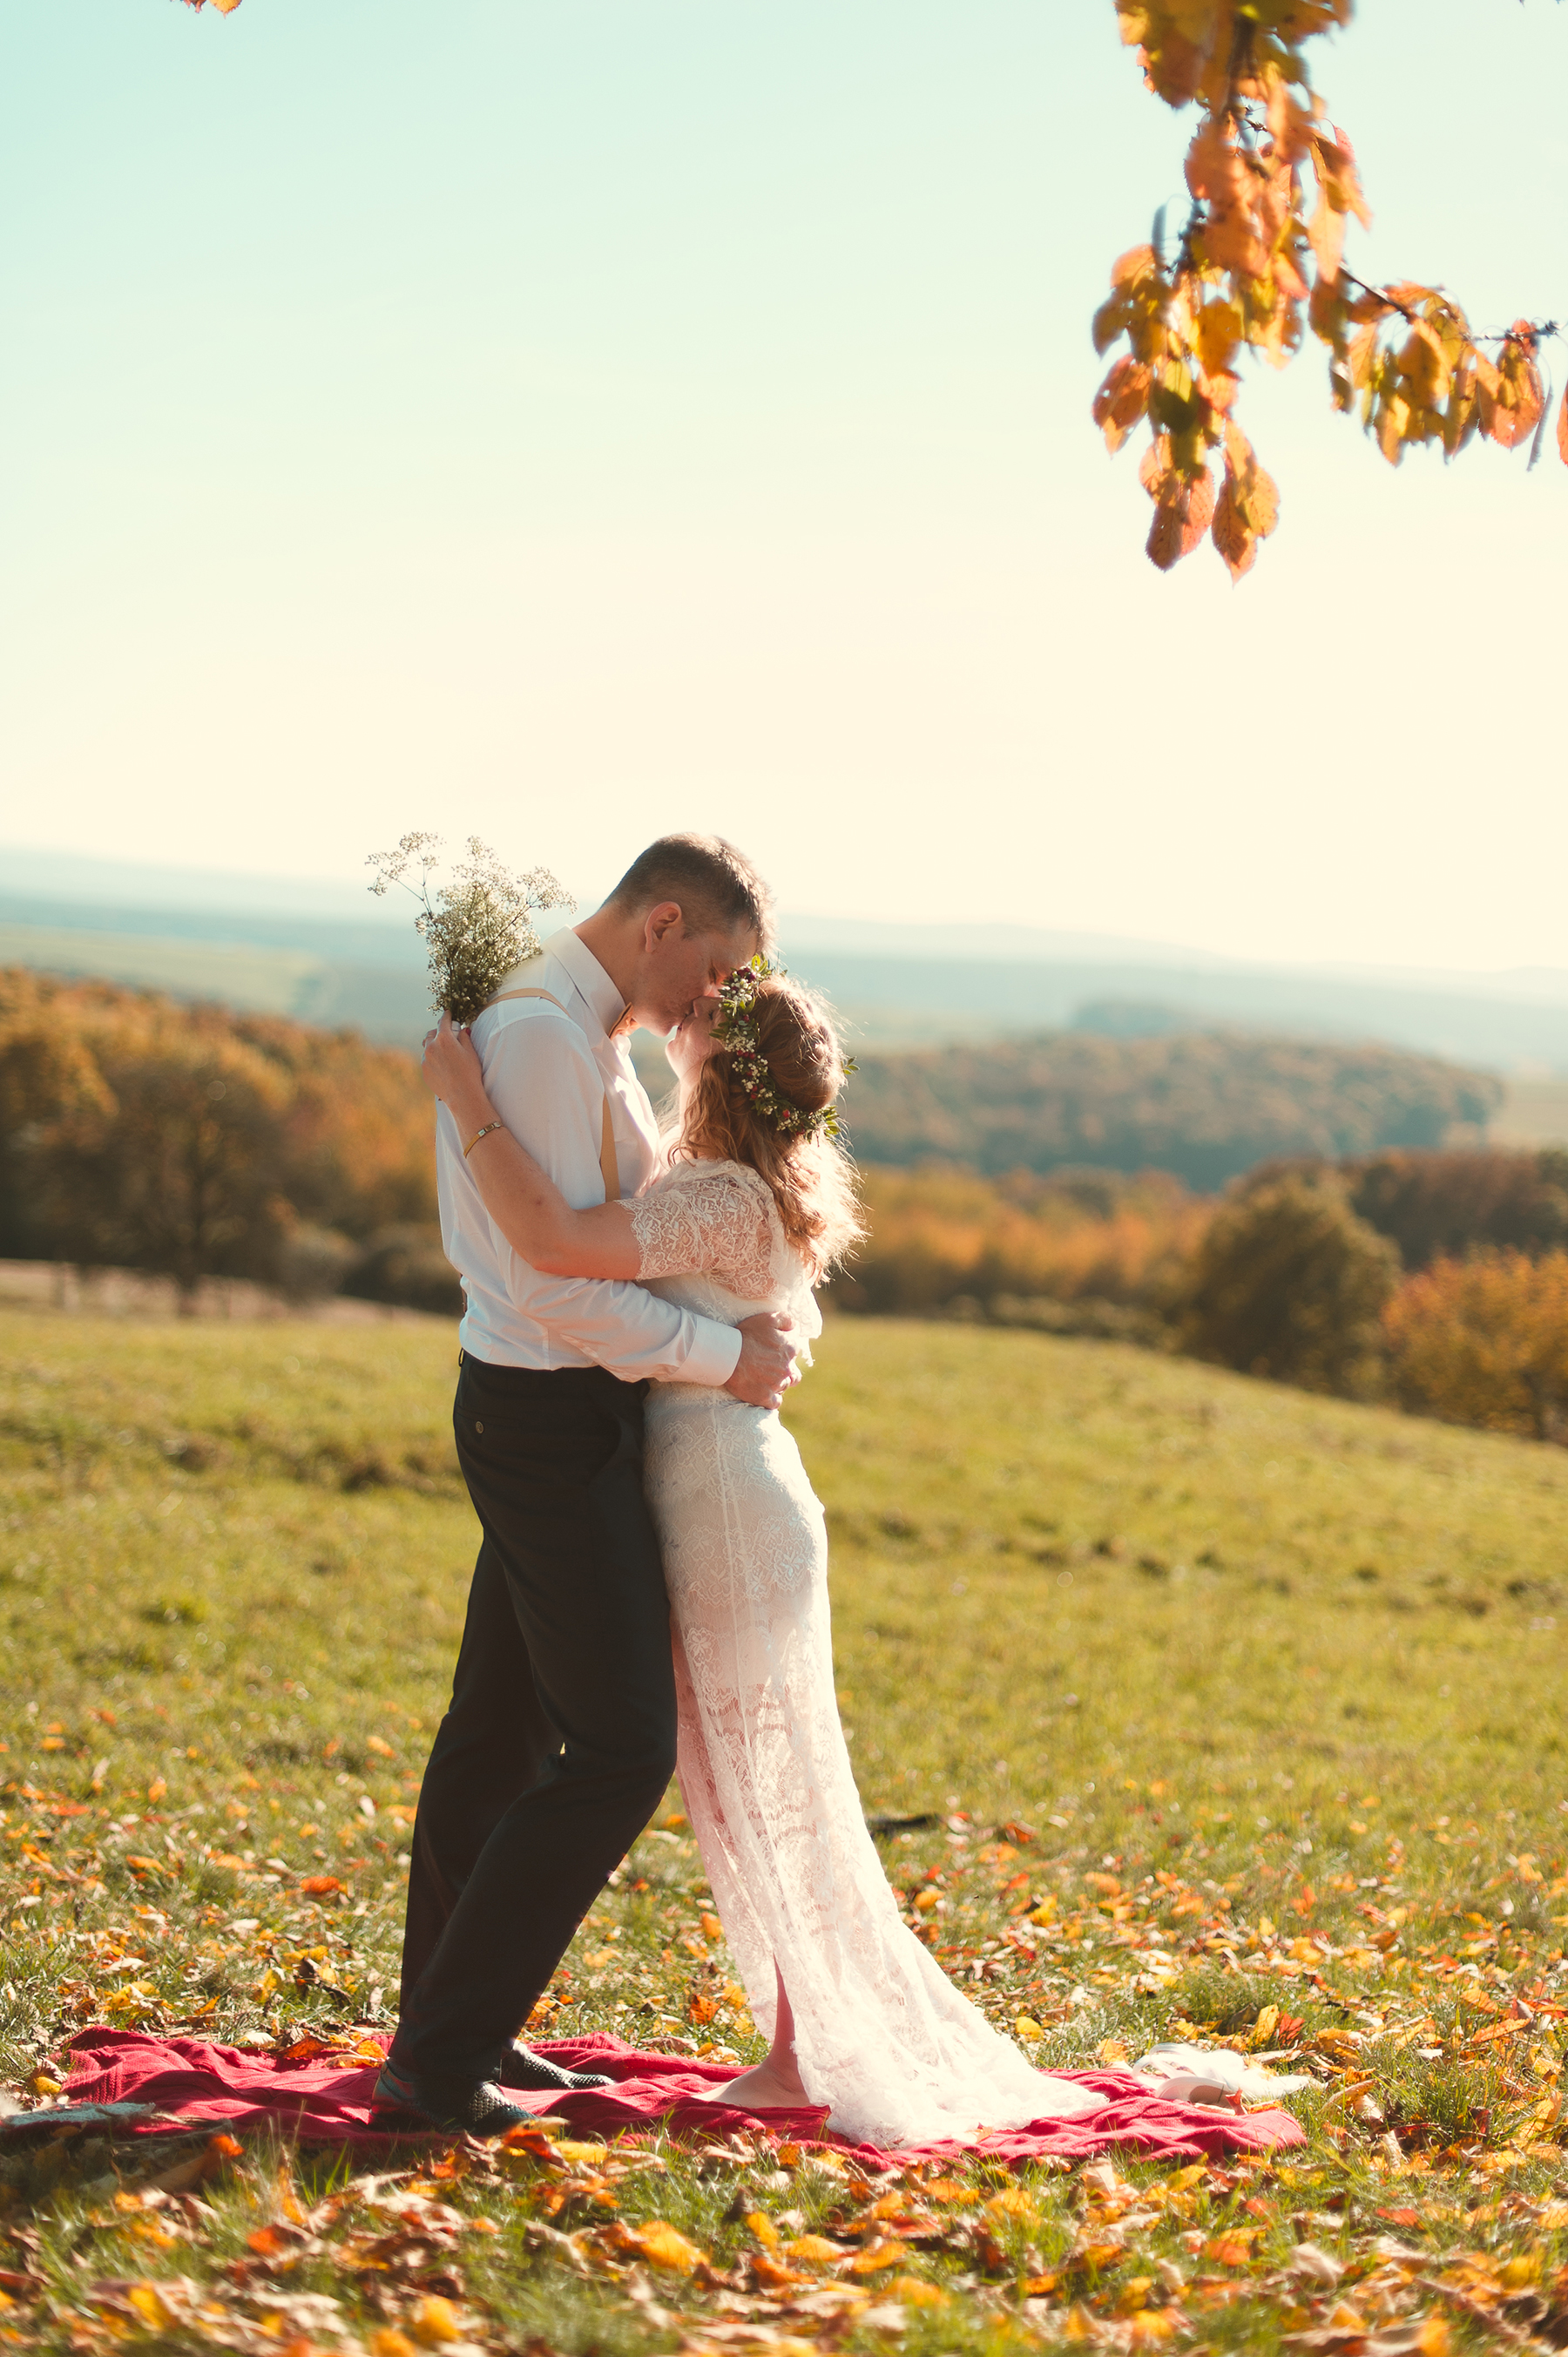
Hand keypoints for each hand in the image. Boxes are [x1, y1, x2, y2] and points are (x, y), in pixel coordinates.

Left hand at [422, 1011, 491, 1127]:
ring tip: (444, 1052)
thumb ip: (463, 1037)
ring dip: (433, 1045)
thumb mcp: (471, 1052)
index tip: (447, 1013)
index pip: (443, 1021)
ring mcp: (425, 1059)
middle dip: (438, 1032)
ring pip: (427, 1047)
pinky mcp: (424, 1070)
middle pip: (431, 1033)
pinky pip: (426, 1060)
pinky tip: (442, 1066)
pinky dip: (432, 1058)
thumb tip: (461, 1030)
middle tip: (448, 1036)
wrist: (462, 1095)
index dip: (446, 1016)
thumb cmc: (470, 1072)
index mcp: (444, 1038)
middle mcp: (431, 1047)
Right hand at [724, 1311, 800, 1409]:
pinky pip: (775, 1402)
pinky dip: (771, 1399)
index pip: (794, 1351)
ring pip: (784, 1386)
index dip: (784, 1351)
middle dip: (784, 1370)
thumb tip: (794, 1326)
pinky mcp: (765, 1397)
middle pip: (793, 1372)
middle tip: (770, 1367)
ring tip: (764, 1379)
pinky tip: (764, 1393)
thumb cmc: (746, 1335)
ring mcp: (776, 1384)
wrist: (728, 1355)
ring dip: (778, 1384)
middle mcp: (787, 1368)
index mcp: (790, 1349)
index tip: (772, 1351)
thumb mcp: (768, 1318)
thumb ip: (786, 1319)